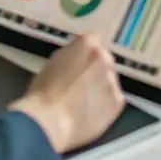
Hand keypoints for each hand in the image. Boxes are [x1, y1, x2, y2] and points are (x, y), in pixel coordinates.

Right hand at [10, 34, 123, 153]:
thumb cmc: (43, 91)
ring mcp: (113, 79)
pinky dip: (106, 103)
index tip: (83, 60)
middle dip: (96, 68)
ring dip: (101, 85)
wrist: (49, 121)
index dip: (89, 51)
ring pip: (110, 79)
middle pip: (105, 59)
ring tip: (85, 100)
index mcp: (88, 43)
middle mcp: (104, 57)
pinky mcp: (117, 101)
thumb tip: (78, 56)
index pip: (96, 38)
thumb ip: (71, 53)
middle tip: (83, 82)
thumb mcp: (54, 61)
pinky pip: (114, 98)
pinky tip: (91, 111)